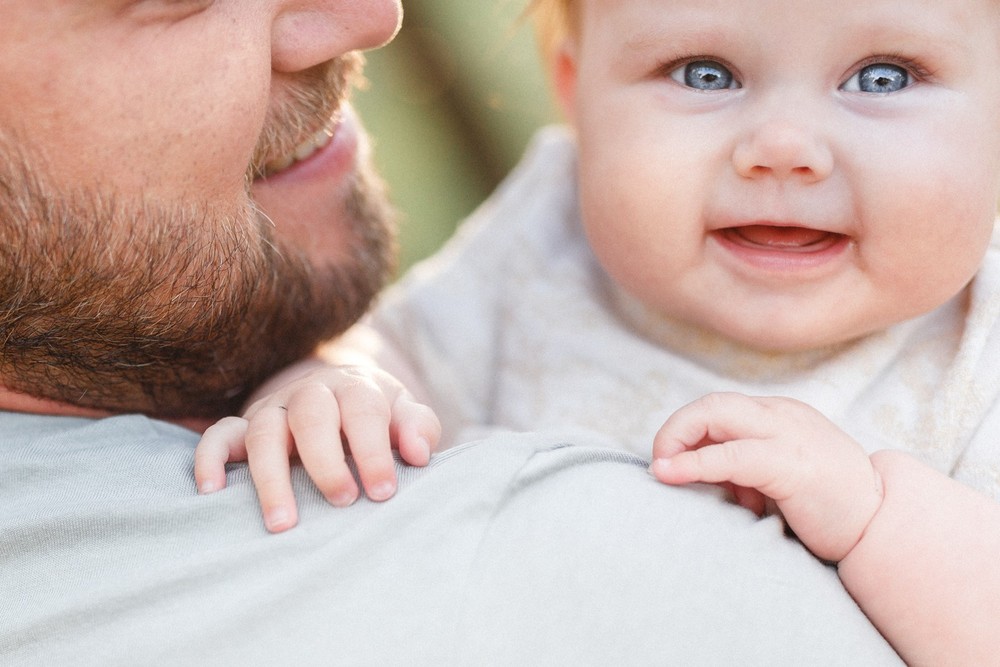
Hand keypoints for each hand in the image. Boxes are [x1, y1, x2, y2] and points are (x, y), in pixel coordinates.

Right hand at [194, 364, 440, 532]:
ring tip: (283, 523)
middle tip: (343, 502)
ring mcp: (274, 408)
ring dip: (271, 476)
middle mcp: (311, 393)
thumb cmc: (378, 418)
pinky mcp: (244, 426)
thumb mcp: (404, 415)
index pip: (362, 411)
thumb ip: (418, 428)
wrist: (341, 393)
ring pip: (263, 431)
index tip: (383, 491)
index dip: (372, 451)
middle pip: (310, 416)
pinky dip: (210, 458)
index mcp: (355, 388)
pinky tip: (212, 492)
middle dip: (325, 462)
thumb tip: (417, 453)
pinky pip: (218, 434)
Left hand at [650, 392, 882, 561]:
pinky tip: (671, 475)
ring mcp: (788, 435)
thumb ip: (746, 468)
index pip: (720, 408)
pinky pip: (730, 455)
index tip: (674, 463)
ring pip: (716, 415)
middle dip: (675, 429)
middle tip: (660, 462)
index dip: (688, 431)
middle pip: (713, 404)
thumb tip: (700, 478)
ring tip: (661, 469)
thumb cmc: (831, 508)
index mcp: (781, 415)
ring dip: (677, 440)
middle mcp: (783, 416)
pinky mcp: (790, 465)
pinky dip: (694, 463)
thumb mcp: (782, 476)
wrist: (885, 526)